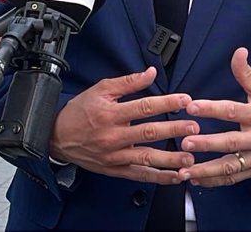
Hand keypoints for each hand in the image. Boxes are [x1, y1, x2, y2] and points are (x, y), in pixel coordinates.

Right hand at [50, 67, 197, 183]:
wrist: (57, 137)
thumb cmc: (79, 112)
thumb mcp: (100, 90)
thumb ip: (128, 82)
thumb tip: (150, 72)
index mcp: (111, 113)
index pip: (144, 107)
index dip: (166, 103)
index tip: (185, 100)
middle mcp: (113, 136)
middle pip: (149, 132)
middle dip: (174, 130)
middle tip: (194, 128)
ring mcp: (114, 155)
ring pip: (146, 158)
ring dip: (170, 159)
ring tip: (190, 157)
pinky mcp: (114, 170)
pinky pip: (139, 175)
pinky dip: (159, 178)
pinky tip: (175, 176)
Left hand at [180, 48, 250, 186]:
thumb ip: (246, 73)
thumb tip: (238, 52)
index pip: (233, 111)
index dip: (211, 108)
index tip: (192, 106)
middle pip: (230, 142)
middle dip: (206, 144)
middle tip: (185, 143)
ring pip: (230, 166)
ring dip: (206, 170)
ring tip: (186, 170)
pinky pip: (234, 178)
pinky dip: (215, 181)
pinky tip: (197, 180)